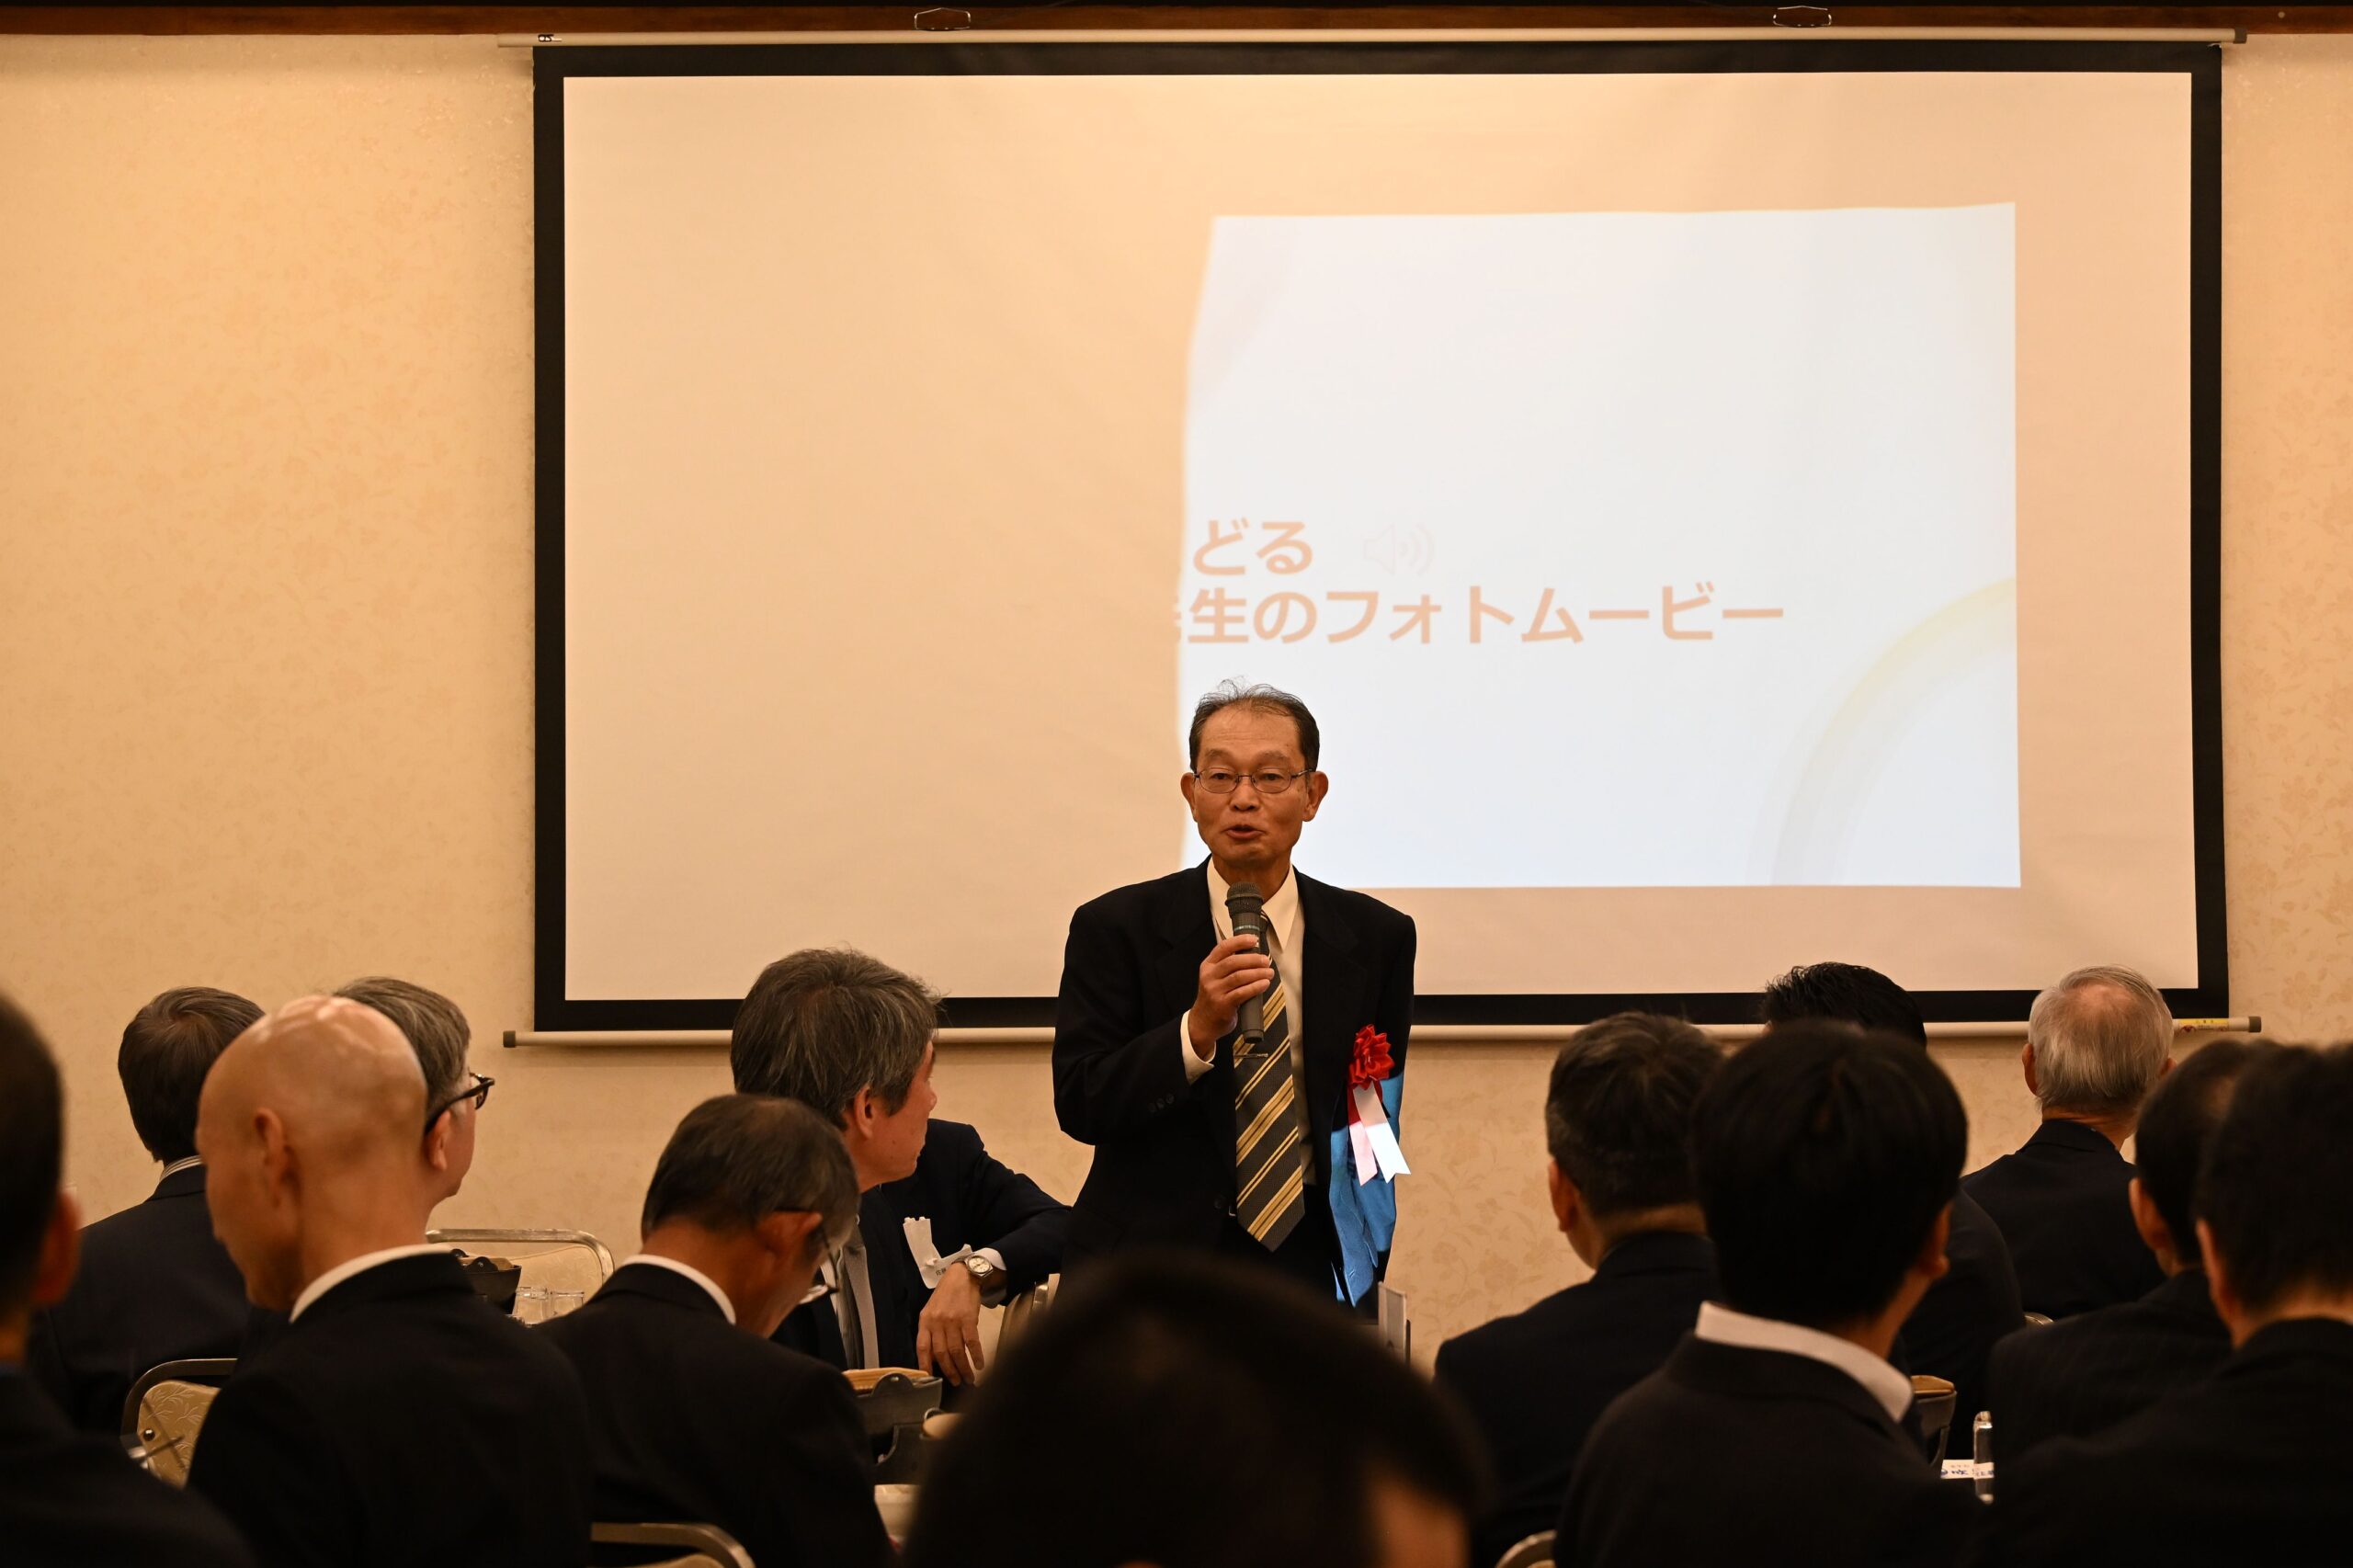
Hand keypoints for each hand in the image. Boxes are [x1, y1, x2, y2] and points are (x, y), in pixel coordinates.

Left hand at [916, 1261, 987, 1385]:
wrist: (962, 1276)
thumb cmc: (946, 1295)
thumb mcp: (931, 1311)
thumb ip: (930, 1331)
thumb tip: (933, 1356)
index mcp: (925, 1321)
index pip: (922, 1348)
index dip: (925, 1365)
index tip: (930, 1378)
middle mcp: (937, 1322)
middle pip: (941, 1353)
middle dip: (949, 1371)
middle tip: (955, 1382)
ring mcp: (953, 1321)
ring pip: (956, 1351)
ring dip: (963, 1368)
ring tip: (968, 1378)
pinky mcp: (968, 1319)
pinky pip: (972, 1342)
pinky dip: (976, 1356)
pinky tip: (979, 1364)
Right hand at [1188, 933, 1274, 1058]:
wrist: (1202, 1023)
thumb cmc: (1214, 998)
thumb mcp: (1214, 978)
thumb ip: (1228, 966)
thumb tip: (1253, 954)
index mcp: (1208, 966)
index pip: (1223, 947)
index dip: (1239, 941)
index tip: (1253, 939)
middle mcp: (1209, 976)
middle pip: (1233, 961)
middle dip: (1253, 959)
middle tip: (1265, 960)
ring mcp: (1215, 991)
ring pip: (1239, 976)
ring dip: (1257, 973)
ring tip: (1269, 972)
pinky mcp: (1222, 1004)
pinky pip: (1242, 993)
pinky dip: (1255, 987)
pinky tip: (1264, 984)